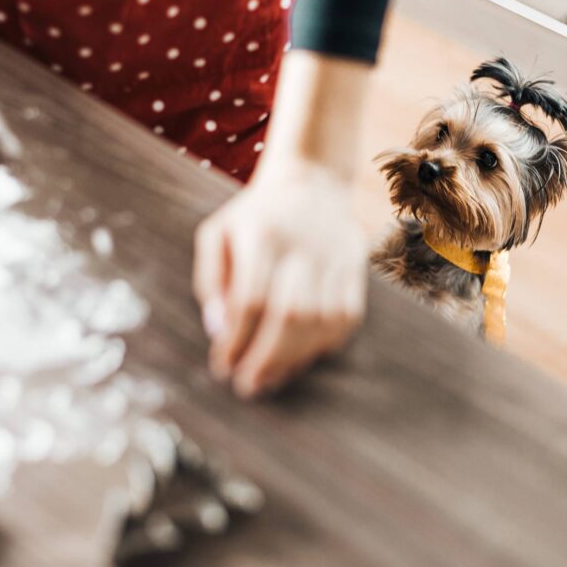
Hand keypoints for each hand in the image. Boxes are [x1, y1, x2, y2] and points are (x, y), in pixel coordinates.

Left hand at [193, 161, 367, 397]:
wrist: (313, 181)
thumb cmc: (254, 218)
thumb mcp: (217, 233)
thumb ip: (209, 279)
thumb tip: (217, 328)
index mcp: (261, 233)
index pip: (250, 299)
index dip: (236, 340)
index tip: (222, 365)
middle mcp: (302, 246)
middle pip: (289, 315)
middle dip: (266, 358)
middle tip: (248, 386)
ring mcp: (335, 257)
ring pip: (320, 322)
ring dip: (294, 359)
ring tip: (270, 378)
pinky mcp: (356, 268)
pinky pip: (347, 318)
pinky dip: (324, 345)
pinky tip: (301, 356)